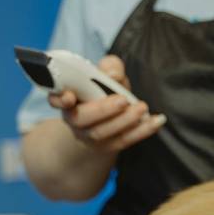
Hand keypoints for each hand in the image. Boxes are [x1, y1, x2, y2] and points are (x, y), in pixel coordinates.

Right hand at [47, 55, 164, 152]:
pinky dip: (142, 131)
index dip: (59, 99)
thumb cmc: (102, 90)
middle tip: (124, 99)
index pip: (55, 99)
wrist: (106, 118)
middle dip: (103, 109)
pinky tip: (158, 121)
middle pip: (82, 119)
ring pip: (103, 133)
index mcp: (67, 99)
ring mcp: (89, 136)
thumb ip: (109, 68)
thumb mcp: (105, 74)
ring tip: (142, 108)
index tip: (68, 97)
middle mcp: (74, 119)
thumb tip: (113, 75)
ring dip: (125, 121)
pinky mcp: (108, 146)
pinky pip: (125, 141)